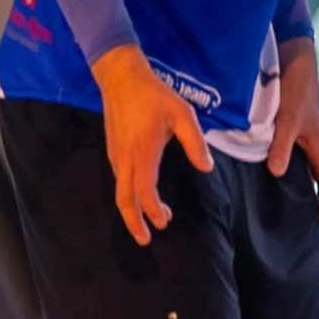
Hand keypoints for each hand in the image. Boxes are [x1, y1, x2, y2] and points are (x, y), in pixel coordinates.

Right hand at [91, 43, 211, 244]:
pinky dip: (128, 194)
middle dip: (134, 223)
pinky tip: (141, 194)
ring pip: (119, 191)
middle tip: (146, 240)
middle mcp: (124, 159)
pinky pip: (118, 180)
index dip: (153, 211)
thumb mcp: (182, 114)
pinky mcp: (112, 149)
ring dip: (133, 209)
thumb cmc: (154, 95)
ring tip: (152, 218)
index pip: (144, 192)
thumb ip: (195, 142)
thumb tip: (206, 168)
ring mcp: (115, 155)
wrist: (120, 77)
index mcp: (142, 153)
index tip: (164, 223)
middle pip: (124, 200)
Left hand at [265, 36, 318, 220]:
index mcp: (317, 144)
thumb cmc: (295, 88)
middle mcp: (311, 142)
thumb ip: (281, 145)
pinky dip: (280, 162)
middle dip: (311, 198)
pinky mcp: (288, 124)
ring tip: (277, 199)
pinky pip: (288, 151)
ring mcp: (300, 133)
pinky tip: (261, 166)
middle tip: (298, 218)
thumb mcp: (288, 118)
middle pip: (315, 176)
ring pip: (300, 164)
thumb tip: (276, 172)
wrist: (294, 58)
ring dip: (293, 181)